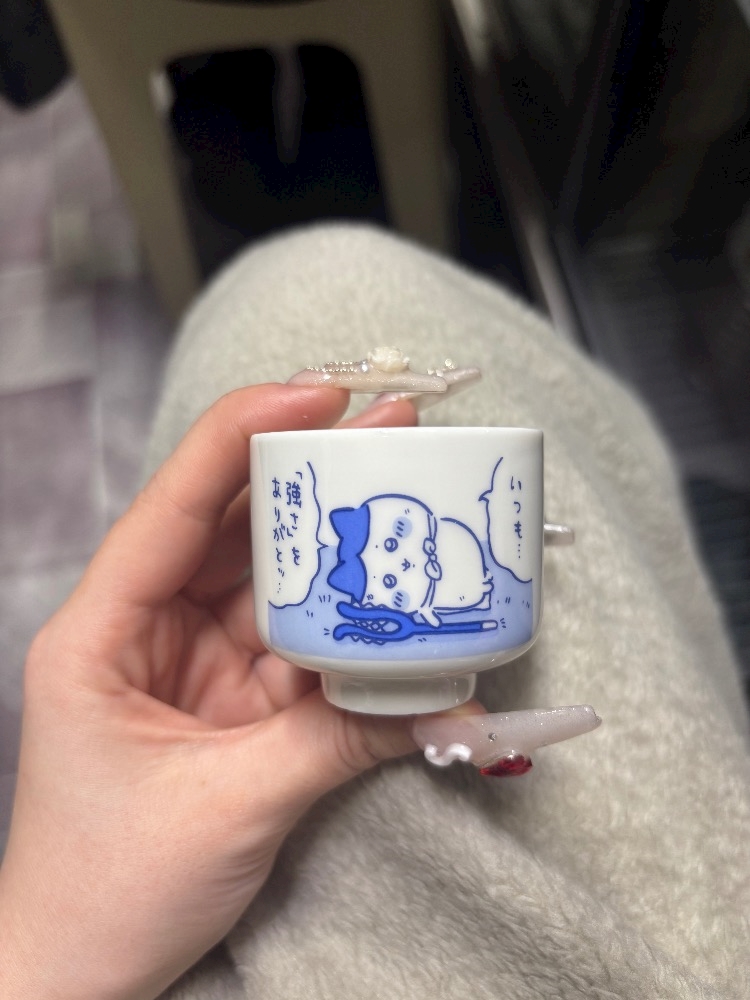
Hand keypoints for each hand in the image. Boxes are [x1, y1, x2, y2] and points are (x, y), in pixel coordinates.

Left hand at [0, 385, 418, 999]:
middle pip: (231, 524)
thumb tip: (447, 706)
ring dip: (334, 542)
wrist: (79, 975)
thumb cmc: (103, 893)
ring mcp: (195, 662)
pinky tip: (393, 598)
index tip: (316, 393)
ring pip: (272, 579)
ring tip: (401, 489)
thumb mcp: (226, 805)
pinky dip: (346, 626)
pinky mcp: (235, 700)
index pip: (173, 505)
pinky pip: (299, 644)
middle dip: (307, 471)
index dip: (242, 436)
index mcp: (102, 631)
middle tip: (386, 427)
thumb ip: (339, 741)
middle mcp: (147, 629)